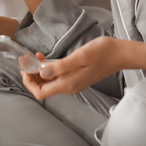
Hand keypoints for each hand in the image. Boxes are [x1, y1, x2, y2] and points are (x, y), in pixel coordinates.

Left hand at [21, 37, 145, 99]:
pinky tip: (45, 58)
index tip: (25, 67)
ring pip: (48, 82)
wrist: (120, 54)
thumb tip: (42, 73)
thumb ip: (61, 66)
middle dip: (31, 76)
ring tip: (34, 56)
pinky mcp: (76, 77)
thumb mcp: (80, 57)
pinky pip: (57, 77)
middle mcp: (69, 87)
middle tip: (26, 59)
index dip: (29, 82)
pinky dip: (48, 69)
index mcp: (68, 84)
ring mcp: (72, 83)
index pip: (40, 93)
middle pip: (42, 89)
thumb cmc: (102, 52)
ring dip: (38, 71)